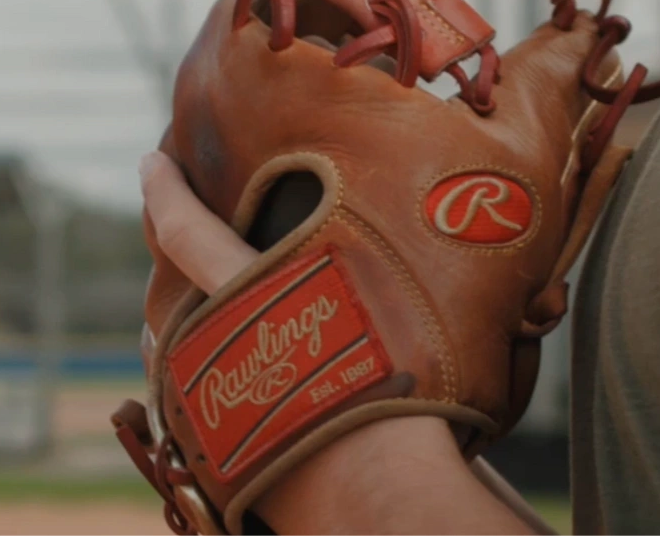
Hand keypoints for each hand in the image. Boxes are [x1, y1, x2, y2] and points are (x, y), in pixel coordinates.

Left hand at [138, 151, 551, 535]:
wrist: (375, 499)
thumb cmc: (404, 399)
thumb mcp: (413, 306)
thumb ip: (418, 269)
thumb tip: (511, 263)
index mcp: (247, 293)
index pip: (182, 227)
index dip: (163, 189)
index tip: (149, 160)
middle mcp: (211, 343)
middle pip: (165, 293)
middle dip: (165, 256)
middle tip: (171, 225)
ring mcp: (205, 400)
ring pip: (170, 349)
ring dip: (176, 321)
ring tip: (189, 302)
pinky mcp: (210, 451)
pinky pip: (189, 398)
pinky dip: (196, 375)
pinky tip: (217, 374)